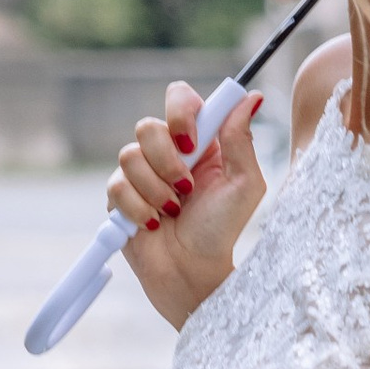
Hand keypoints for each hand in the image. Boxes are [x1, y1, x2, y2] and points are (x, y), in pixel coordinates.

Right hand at [111, 81, 263, 324]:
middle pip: (148, 126)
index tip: (190, 141)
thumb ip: (242, 140)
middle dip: (166, 162)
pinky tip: (155, 223)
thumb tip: (252, 97)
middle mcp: (167, 151)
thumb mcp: (244, 185)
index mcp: (199, 141)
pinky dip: (139, 209)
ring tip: (173, 211)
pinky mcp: (119, 195)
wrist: (191, 271)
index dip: (180, 113)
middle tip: (185, 189)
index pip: (179, 98)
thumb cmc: (221, 230)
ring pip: (129, 156)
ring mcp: (140, 172)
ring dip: (155, 190)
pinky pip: (116, 186)